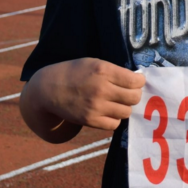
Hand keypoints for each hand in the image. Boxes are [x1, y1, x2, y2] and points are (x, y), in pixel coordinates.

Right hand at [22, 58, 145, 136]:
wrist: (48, 89)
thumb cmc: (75, 72)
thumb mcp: (95, 63)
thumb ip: (115, 71)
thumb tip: (137, 80)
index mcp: (104, 71)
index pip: (135, 81)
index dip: (139, 81)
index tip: (136, 80)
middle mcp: (101, 89)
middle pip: (134, 97)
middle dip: (135, 94)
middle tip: (128, 92)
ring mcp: (95, 107)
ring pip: (126, 112)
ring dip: (125, 107)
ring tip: (118, 101)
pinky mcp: (89, 120)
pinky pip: (114, 124)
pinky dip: (115, 119)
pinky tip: (109, 111)